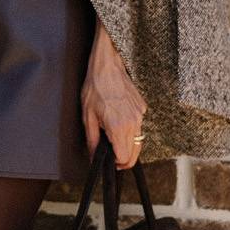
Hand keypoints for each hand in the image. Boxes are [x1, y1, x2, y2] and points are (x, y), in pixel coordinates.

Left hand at [81, 23, 146, 170]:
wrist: (107, 66)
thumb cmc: (95, 88)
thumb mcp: (87, 116)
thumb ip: (92, 140)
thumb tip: (94, 158)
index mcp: (117, 127)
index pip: (124, 157)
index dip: (116, 163)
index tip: (110, 162)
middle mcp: (132, 122)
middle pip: (135, 152)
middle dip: (124, 158)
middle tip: (113, 158)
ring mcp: (140, 114)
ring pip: (139, 140)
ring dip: (128, 144)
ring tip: (114, 138)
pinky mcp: (142, 107)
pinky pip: (138, 125)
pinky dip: (131, 129)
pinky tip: (119, 120)